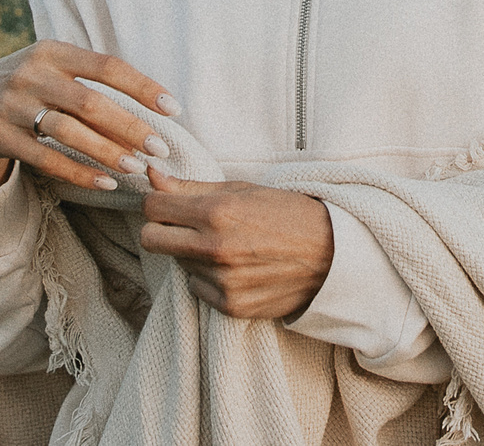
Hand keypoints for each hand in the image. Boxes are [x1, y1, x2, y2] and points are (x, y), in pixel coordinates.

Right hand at [0, 41, 176, 202]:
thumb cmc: (31, 85)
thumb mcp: (53, 67)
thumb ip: (91, 79)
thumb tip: (151, 105)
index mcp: (52, 51)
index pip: (106, 66)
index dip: (143, 87)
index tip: (173, 108)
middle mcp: (31, 74)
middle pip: (90, 102)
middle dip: (129, 127)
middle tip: (160, 149)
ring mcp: (12, 105)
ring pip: (68, 132)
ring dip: (106, 152)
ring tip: (136, 168)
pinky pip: (45, 159)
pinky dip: (78, 173)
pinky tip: (104, 183)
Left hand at [138, 168, 335, 319]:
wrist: (331, 254)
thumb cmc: (287, 213)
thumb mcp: (242, 189)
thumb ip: (191, 186)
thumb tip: (152, 176)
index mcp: (217, 212)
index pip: (153, 207)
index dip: (158, 201)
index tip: (168, 202)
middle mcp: (214, 249)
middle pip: (151, 239)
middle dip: (161, 229)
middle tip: (185, 226)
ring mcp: (221, 281)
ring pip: (177, 264)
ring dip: (191, 254)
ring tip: (225, 245)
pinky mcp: (230, 306)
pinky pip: (197, 288)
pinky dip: (209, 278)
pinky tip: (235, 268)